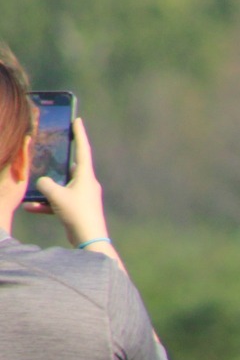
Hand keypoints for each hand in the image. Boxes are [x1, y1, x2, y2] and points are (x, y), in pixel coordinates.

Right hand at [33, 120, 109, 245]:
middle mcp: (86, 184)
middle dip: (56, 160)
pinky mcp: (77, 209)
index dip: (79, 134)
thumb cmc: (77, 213)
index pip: (82, 149)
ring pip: (61, 186)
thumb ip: (44, 183)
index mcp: (85, 176)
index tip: (77, 120)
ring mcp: (82, 197)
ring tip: (31, 183)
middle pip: (69, 166)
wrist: (89, 240)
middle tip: (48, 148)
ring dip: (46, 187)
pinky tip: (30, 207)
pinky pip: (59, 201)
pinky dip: (46, 203)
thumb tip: (42, 182)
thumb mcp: (56, 194)